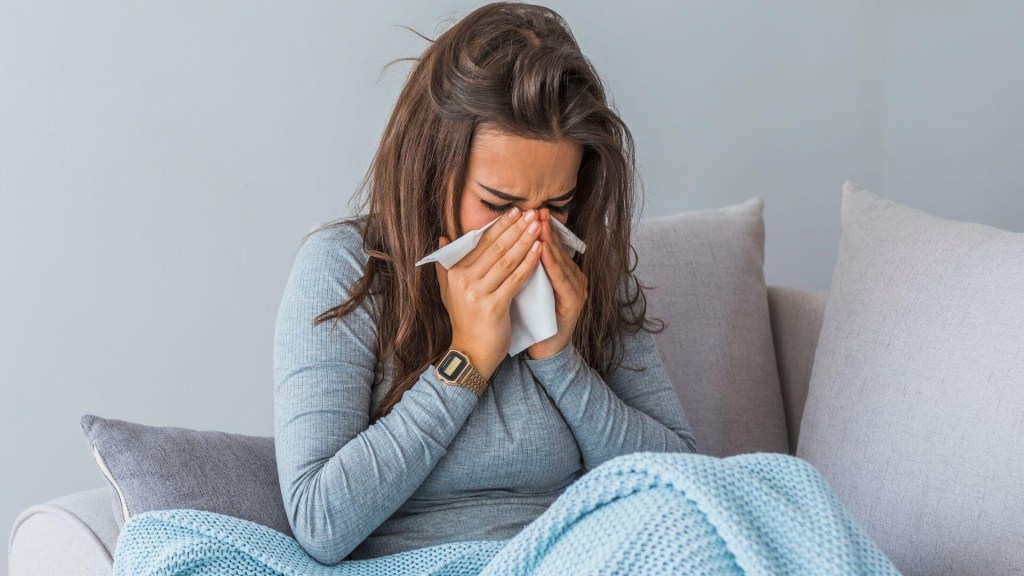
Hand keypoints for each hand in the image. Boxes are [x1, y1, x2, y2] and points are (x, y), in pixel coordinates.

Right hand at [434, 207, 542, 378]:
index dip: (499, 225)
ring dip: (524, 240)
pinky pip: (515, 279)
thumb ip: (446, 265)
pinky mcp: (494, 306)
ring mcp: (478, 293)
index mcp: (455, 273)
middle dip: (515, 228)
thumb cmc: (465, 321)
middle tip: (530, 212)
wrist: (471, 353)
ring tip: (538, 226)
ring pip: (506, 260)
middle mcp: (464, 280)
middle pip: (495, 248)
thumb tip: (442, 236)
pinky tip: (539, 250)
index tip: (514, 211)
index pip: (480, 243)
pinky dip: (529, 262)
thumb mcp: (449, 291)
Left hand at [526, 208, 587, 360]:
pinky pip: (562, 280)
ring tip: (539, 225)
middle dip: (545, 229)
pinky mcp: (574, 302)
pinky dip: (553, 264)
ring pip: (561, 261)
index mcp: (560, 273)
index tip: (525, 211)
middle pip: (557, 249)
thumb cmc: (530, 318)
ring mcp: (576, 289)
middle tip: (535, 210)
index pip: (548, 246)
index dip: (537, 229)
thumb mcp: (523, 288)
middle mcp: (572, 278)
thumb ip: (519, 267)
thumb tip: (500, 244)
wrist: (542, 350)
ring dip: (550, 242)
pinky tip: (544, 251)